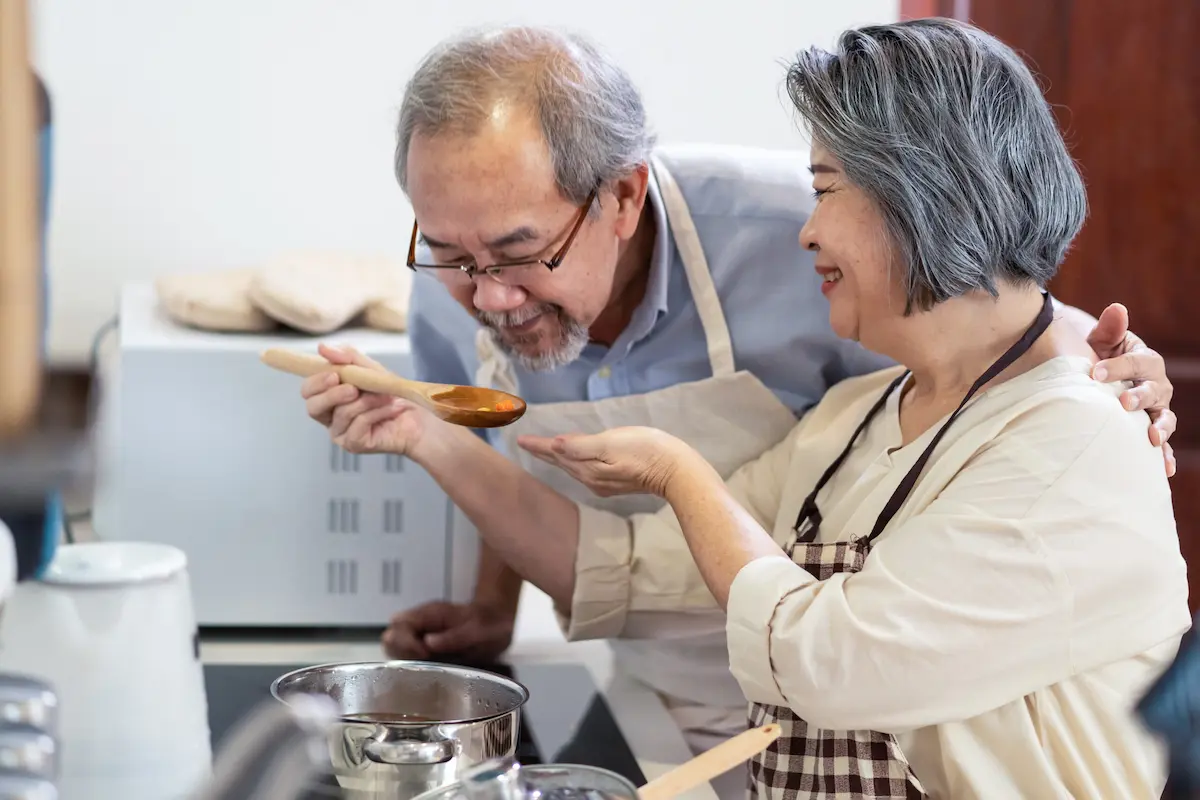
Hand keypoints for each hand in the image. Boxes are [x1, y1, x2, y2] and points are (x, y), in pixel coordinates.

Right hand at [300, 343, 430, 454]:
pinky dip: (377, 411)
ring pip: (342, 413)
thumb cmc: (391, 393)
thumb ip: (347, 358)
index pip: (308, 391)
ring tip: (386, 396)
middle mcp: (330, 417)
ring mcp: (341, 433)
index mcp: (328, 397)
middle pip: (313, 407)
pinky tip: (392, 408)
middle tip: (354, 389)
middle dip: (332, 395)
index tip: (335, 374)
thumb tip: (322, 347)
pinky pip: (359, 423)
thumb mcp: (370, 369)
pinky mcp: (354, 443)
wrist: (418, 418)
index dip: (316, 382)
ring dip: (367, 400)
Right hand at [381, 601, 514, 660]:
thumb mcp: (477, 630)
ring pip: (394, 647)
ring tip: (425, 670)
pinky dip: (410, 665)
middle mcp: (420, 622)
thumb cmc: (488, 624)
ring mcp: (420, 634)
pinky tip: (426, 673)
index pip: (399, 624)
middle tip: (424, 665)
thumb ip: (454, 637)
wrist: (499, 622)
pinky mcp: (423, 646)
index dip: (406, 642)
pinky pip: (406, 656)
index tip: (425, 656)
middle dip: (401, 653)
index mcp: (430, 613)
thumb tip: (428, 642)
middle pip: (390, 636)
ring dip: (404, 661)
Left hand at [517, 426, 687, 497]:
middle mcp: (591, 480)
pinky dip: (575, 460)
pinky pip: (586, 468)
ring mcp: (604, 483)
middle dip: (544, 452)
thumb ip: (581, 446)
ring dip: (558, 457)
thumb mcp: (611, 444)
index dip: (538, 446)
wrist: (676, 471)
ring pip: (573, 467)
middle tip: (526, 443)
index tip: (519, 440)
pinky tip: (575, 456)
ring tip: (545, 449)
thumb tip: (555, 444)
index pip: (556, 454)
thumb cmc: (646, 451)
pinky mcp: (616, 481)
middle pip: (562, 463)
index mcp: (587, 470)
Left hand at [1087, 304, 1176, 476]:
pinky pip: (1162, 444)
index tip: (1094, 373)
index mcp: (1145, 360)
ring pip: (1164, 417)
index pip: (1135, 362)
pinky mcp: (1151, 428)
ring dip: (1160, 428)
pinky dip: (1165, 456)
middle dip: (1139, 397)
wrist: (1096, 379)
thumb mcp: (1101, 341)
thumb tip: (1117, 308)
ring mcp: (1156, 408)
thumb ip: (1109, 328)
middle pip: (1153, 390)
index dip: (1117, 367)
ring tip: (1152, 439)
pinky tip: (1164, 469)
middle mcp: (1156, 384)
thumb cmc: (1099, 357)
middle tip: (1122, 403)